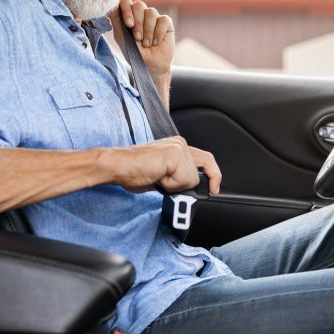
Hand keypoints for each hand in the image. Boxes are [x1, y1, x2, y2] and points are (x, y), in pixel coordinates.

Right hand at [99, 137, 221, 194]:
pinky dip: (170, 185)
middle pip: (202, 171)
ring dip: (174, 186)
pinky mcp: (175, 155)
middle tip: (172, 186)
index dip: (213, 175)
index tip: (214, 189)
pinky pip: (183, 180)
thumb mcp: (164, 174)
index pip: (206, 160)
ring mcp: (179, 148)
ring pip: (191, 179)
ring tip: (158, 178)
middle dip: (188, 184)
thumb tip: (192, 188)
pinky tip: (157, 177)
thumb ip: (179, 175)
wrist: (119, 166)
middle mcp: (181, 144)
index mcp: (178, 146)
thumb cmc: (135, 170)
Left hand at [114, 0, 174, 78]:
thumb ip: (117, 22)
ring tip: (146, 44)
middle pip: (138, 5)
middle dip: (138, 23)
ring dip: (148, 30)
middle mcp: (141, 14)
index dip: (127, 10)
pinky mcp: (166, 22)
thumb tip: (112, 7)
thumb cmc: (134, 53)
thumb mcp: (122, 39)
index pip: (125, 2)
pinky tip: (156, 42)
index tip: (129, 25)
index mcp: (128, 15)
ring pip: (151, 12)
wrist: (150, 66)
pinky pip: (163, 19)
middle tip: (137, 38)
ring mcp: (154, 17)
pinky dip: (158, 33)